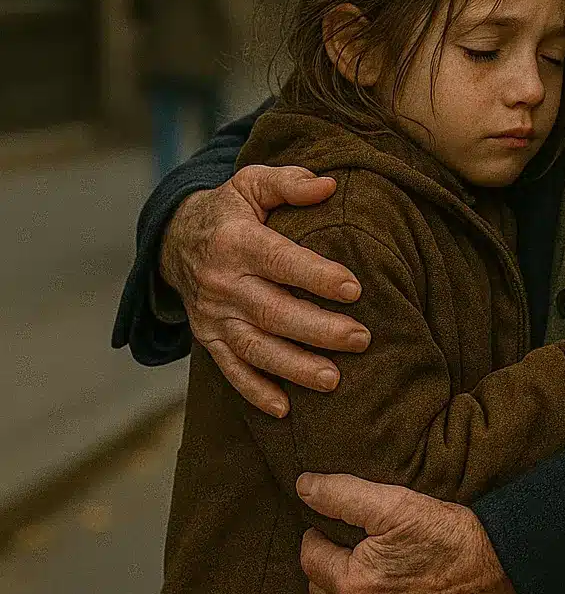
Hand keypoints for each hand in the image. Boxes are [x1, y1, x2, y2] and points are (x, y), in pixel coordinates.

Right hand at [160, 165, 369, 417]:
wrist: (175, 240)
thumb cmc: (230, 211)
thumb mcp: (251, 184)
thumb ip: (289, 183)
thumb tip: (329, 185)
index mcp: (235, 241)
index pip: (279, 261)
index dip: (316, 276)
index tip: (354, 288)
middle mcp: (222, 282)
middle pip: (272, 311)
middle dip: (317, 329)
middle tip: (361, 339)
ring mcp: (214, 316)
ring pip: (254, 347)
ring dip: (294, 367)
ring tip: (333, 380)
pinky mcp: (209, 339)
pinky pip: (230, 370)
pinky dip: (255, 393)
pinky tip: (285, 410)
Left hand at [297, 472, 519, 593]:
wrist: (498, 565)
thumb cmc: (445, 533)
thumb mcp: (392, 503)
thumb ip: (340, 495)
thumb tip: (303, 488)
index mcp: (352, 588)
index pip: (309, 558)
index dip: (320, 533)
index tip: (339, 521)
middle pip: (320, 589)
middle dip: (330, 563)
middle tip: (355, 540)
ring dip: (346, 588)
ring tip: (370, 562)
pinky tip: (391, 587)